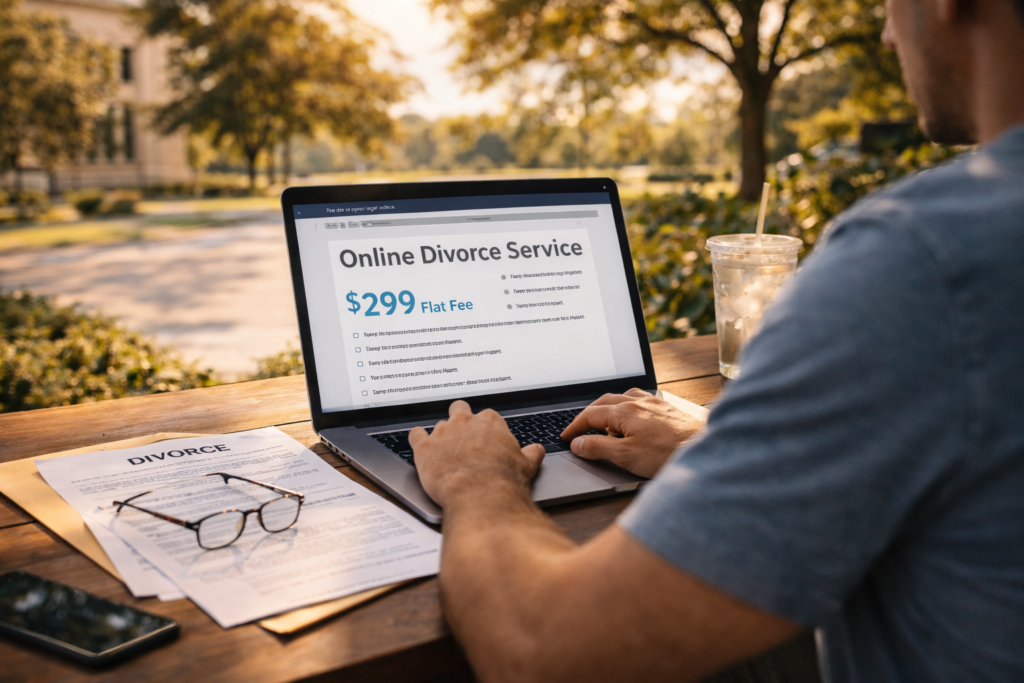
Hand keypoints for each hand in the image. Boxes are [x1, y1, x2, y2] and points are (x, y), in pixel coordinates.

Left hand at [410, 400, 545, 507]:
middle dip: (460, 420)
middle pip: (459, 409)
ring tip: (443, 450)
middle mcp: (465, 422)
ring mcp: (443, 432)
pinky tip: (419, 444)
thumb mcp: (526, 465)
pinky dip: (417, 439)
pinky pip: (415, 435)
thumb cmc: (503, 480)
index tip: (486, 440)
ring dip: (441, 436)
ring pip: (439, 424)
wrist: (479, 494)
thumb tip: (536, 450)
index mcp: (490, 422)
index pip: (487, 417)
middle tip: (462, 436)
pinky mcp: (424, 447)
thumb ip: (531, 453)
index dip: (485, 429)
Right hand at [560, 389, 703, 477]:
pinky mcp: (667, 409)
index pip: (590, 415)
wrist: (705, 450)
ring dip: (608, 408)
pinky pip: (639, 401)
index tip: (566, 437)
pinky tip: (633, 421)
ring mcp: (654, 403)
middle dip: (588, 415)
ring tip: (604, 425)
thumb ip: (598, 448)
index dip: (575, 427)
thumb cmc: (668, 454)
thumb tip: (578, 444)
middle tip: (578, 430)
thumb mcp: (626, 456)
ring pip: (622, 398)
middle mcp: (638, 401)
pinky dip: (627, 408)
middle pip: (604, 402)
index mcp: (624, 411)